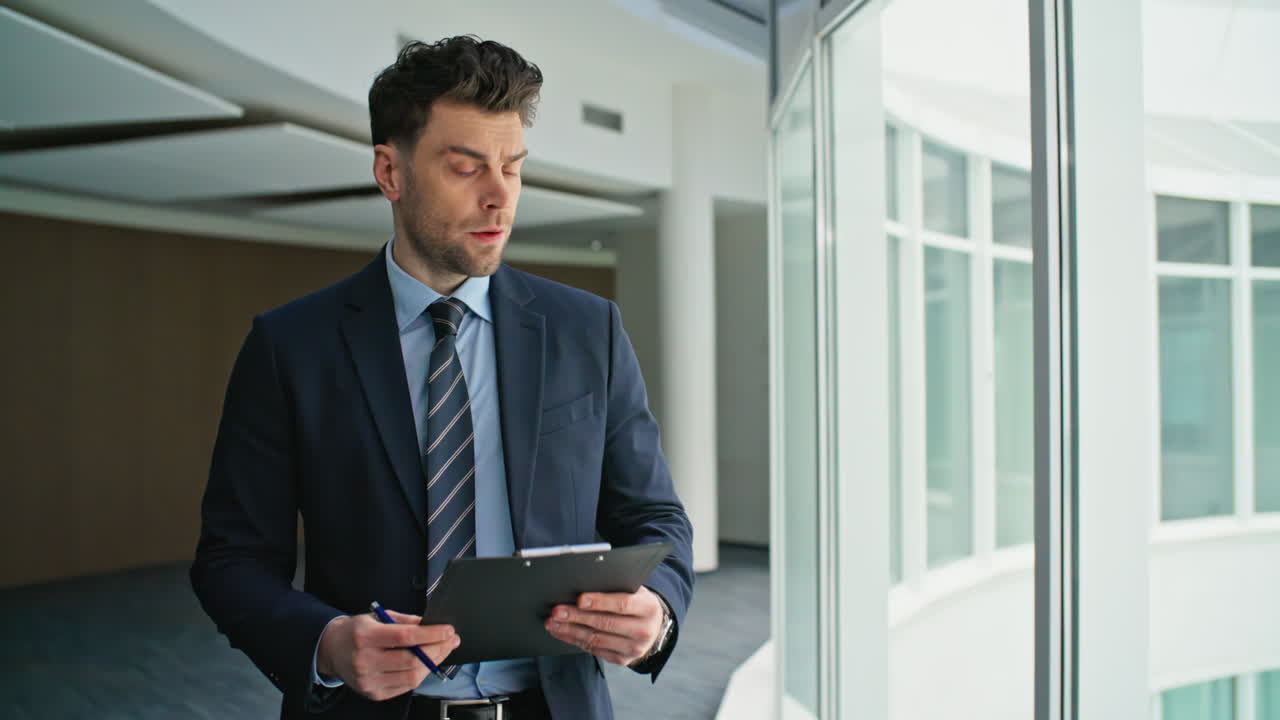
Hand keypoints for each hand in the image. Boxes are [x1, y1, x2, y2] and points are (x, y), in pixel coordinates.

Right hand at [317, 609, 459, 700]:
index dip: (431, 634)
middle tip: (451, 640)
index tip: (448, 630)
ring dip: (433, 664)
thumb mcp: (377, 616)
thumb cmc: (357, 631)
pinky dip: (420, 675)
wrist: (333, 650)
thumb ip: (405, 620)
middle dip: (437, 650)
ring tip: (442, 651)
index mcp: (365, 636)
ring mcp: (368, 680)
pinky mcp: (373, 693)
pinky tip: (427, 664)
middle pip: (411, 660)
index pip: (405, 637)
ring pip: (411, 677)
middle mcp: (364, 660)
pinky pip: (405, 687)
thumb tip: (431, 624)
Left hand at [544, 586, 663, 666]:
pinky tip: (561, 632)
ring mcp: (633, 648)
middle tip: (557, 611)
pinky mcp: (622, 659)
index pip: (622, 604)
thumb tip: (582, 584)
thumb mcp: (634, 591)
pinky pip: (593, 650)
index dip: (600, 602)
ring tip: (552, 622)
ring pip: (595, 639)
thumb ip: (614, 587)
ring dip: (570, 630)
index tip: (579, 599)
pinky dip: (574, 640)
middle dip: (576, 616)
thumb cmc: (637, 603)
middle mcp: (643, 631)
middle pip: (605, 623)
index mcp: (648, 608)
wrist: (652, 627)